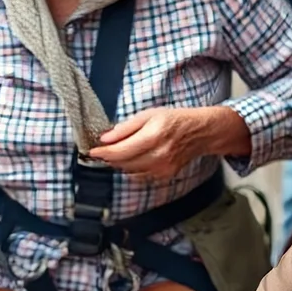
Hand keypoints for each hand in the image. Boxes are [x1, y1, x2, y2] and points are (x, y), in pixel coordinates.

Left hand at [88, 107, 248, 178]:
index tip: (92, 151)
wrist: (199, 132)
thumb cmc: (174, 120)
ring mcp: (162, 168)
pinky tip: (133, 158)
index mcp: (153, 136)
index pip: (121, 151)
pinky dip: (132, 168)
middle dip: (109, 158)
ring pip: (130, 171)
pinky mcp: (164, 176)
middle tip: (101, 151)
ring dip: (119, 163)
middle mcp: (158, 155)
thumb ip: (126, 127)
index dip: (103, 153)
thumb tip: (106, 138)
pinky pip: (140, 175)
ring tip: (116, 152)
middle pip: (123, 163)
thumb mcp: (148, 115)